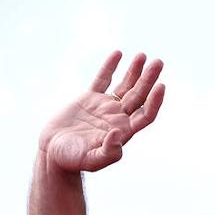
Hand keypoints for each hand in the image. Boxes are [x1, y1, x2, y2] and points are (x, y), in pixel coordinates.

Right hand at [38, 51, 165, 172]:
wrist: (53, 153)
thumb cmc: (73, 161)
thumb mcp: (93, 160)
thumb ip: (109, 151)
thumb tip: (120, 134)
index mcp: (125, 132)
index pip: (146, 114)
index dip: (155, 101)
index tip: (161, 86)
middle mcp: (119, 118)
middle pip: (139, 96)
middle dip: (149, 79)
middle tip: (158, 62)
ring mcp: (105, 107)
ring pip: (124, 86)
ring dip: (134, 71)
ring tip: (143, 55)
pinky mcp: (89, 99)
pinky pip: (102, 79)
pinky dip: (110, 67)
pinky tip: (118, 53)